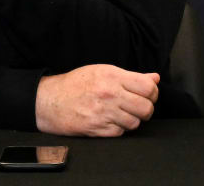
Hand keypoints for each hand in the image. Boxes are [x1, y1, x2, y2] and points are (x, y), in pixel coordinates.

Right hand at [35, 64, 158, 136]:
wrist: (49, 101)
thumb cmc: (75, 84)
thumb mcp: (100, 72)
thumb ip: (130, 76)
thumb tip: (154, 78)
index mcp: (111, 76)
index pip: (148, 87)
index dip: (151, 93)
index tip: (146, 94)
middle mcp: (109, 93)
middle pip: (146, 107)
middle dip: (144, 109)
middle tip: (134, 107)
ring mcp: (104, 112)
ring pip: (135, 122)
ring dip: (130, 120)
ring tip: (118, 113)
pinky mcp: (98, 128)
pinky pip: (121, 132)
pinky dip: (117, 128)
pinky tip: (108, 120)